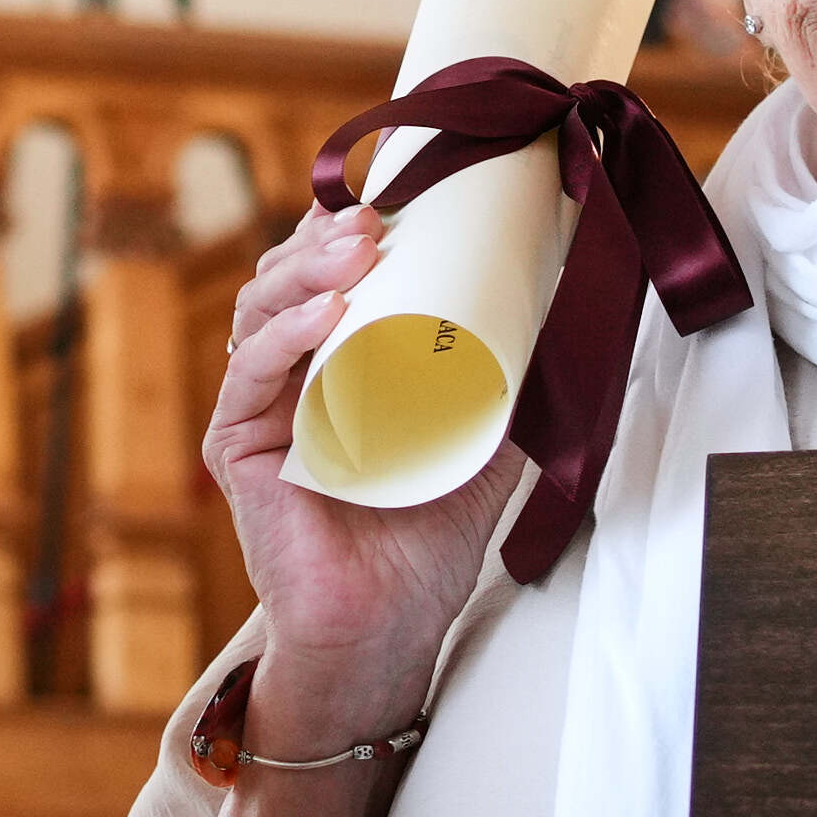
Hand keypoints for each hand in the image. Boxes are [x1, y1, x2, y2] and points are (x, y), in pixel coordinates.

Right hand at [201, 205, 510, 756]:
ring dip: (304, 269)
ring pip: (260, 311)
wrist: (390, 624)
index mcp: (338, 359)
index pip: (329, 274)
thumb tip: (577, 306)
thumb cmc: (426, 534)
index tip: (397, 192)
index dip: (349, 225)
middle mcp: (290, 373)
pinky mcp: (239, 447)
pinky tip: (325, 316)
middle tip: (377, 214)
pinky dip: (285, 336)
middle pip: (288, 278)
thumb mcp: (485, 436)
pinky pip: (250, 375)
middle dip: (324, 235)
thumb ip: (513, 377)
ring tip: (357, 246)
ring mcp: (260, 408)